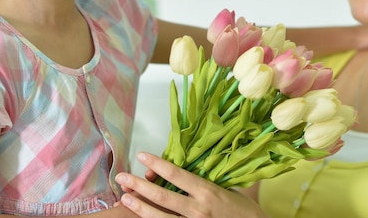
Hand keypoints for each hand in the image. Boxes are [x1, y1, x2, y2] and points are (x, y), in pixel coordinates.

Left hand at [115, 153, 267, 217]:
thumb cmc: (245, 212)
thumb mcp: (229, 191)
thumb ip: (207, 183)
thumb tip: (185, 172)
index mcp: (209, 193)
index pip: (177, 175)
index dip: (157, 164)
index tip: (142, 155)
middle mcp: (198, 211)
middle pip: (162, 197)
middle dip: (139, 186)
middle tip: (122, 177)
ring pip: (160, 217)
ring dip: (140, 207)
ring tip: (125, 197)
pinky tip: (141, 217)